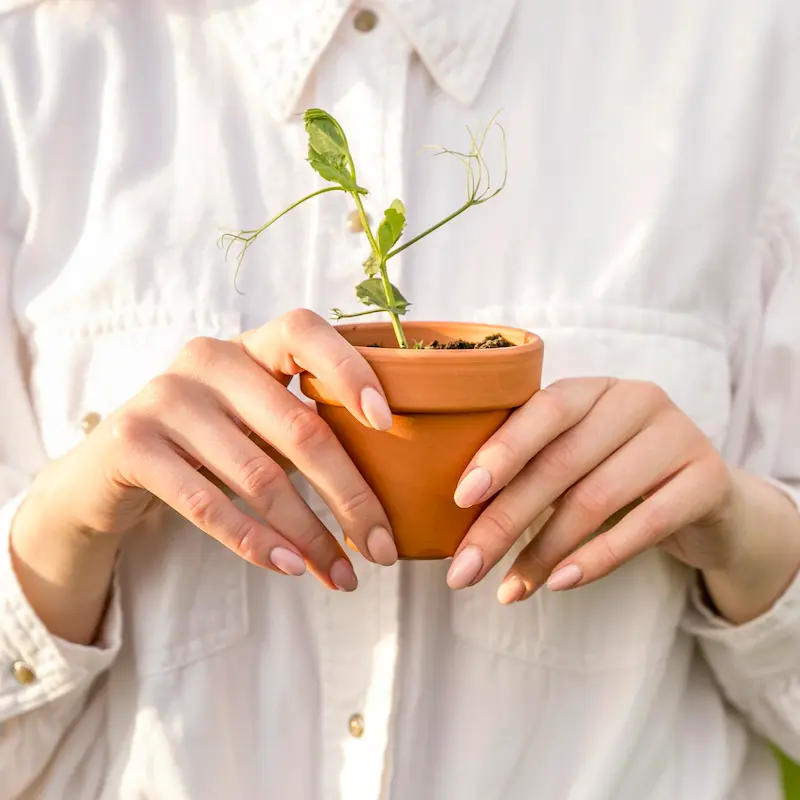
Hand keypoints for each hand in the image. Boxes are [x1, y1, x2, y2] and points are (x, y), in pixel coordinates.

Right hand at [17, 310, 398, 593]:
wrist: (111, 466)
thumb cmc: (211, 442)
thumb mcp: (259, 420)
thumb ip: (310, 431)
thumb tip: (386, 496)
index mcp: (250, 346)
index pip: (305, 333)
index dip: (350, 371)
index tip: (388, 424)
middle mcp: (208, 360)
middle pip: (299, 429)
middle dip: (350, 497)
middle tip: (382, 548)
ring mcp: (165, 398)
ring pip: (259, 476)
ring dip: (310, 535)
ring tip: (343, 575)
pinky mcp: (133, 444)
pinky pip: (207, 503)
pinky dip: (255, 541)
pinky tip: (290, 566)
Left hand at [445, 377, 737, 602]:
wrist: (704, 496)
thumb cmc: (614, 473)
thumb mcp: (575, 457)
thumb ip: (529, 467)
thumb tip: (458, 516)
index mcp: (592, 389)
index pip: (542, 411)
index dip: (501, 453)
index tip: (460, 499)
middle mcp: (635, 400)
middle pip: (559, 464)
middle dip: (504, 521)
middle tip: (464, 569)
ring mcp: (678, 436)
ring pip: (595, 499)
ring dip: (542, 552)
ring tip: (507, 590)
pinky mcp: (708, 480)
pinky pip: (644, 524)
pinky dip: (596, 559)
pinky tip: (559, 583)